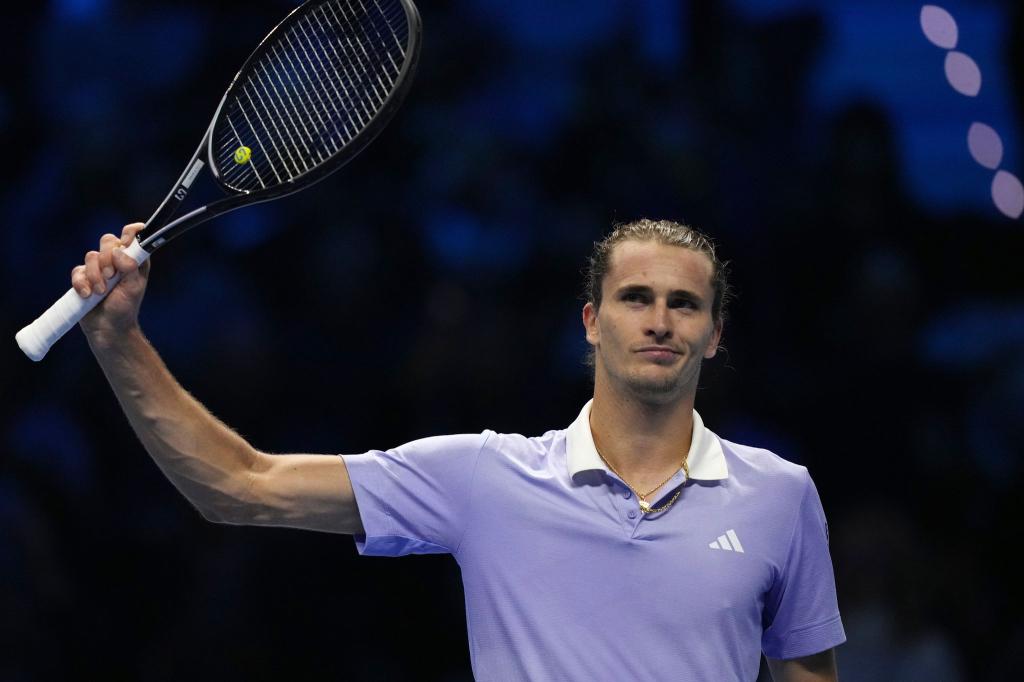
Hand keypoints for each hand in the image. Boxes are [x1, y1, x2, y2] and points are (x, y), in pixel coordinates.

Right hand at [74, 223, 150, 340]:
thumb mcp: (133, 288)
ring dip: (95, 275)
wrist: (107, 328)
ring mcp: (98, 268)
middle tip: (111, 276)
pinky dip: (81, 283)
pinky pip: (77, 271)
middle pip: (107, 240)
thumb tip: (119, 251)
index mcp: (133, 260)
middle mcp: (116, 261)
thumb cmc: (124, 308)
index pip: (132, 236)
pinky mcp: (83, 277)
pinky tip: (87, 295)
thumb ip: (130, 267)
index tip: (127, 241)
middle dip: (107, 257)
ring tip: (100, 292)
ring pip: (91, 255)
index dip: (130, 233)